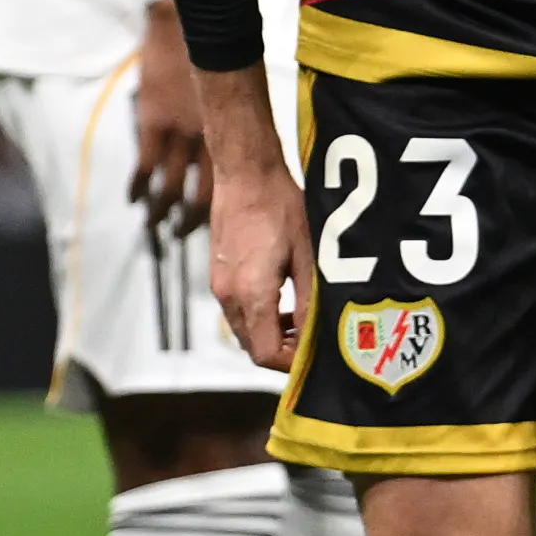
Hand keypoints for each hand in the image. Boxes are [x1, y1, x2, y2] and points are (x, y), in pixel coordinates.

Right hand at [122, 18, 210, 243]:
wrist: (183, 25)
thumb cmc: (212, 56)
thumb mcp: (229, 94)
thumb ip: (227, 124)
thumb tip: (233, 150)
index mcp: (229, 135)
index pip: (226, 188)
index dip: (218, 212)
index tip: (211, 227)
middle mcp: (207, 141)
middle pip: (199, 197)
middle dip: (187, 222)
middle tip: (179, 235)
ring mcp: (178, 135)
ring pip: (169, 188)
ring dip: (160, 211)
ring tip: (154, 225)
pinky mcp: (152, 123)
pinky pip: (144, 167)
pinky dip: (138, 187)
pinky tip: (134, 199)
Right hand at [198, 73, 312, 372]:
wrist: (245, 172)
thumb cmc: (279, 206)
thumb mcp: (307, 256)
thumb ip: (310, 302)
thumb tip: (316, 338)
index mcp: (250, 294)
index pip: (265, 354)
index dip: (292, 363)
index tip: (315, 356)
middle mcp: (228, 295)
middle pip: (252, 348)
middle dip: (284, 351)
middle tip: (313, 340)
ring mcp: (219, 285)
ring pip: (245, 331)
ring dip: (272, 334)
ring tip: (302, 319)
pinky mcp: (218, 275)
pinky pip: (238, 311)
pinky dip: (261, 316)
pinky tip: (284, 298)